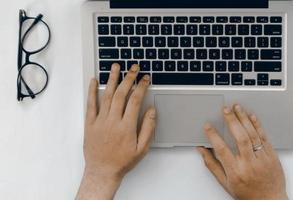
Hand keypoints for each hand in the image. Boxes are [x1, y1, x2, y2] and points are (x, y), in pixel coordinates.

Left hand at [76, 64, 155, 199]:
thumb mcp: (142, 148)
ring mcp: (100, 121)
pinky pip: (90, 105)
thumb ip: (148, 128)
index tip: (145, 79)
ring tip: (115, 67)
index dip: (141, 87)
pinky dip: (92, 92)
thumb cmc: (122, 161)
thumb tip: (151, 110)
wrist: (102, 171)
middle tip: (133, 68)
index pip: (135, 100)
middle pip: (121, 94)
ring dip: (112, 79)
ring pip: (106, 96)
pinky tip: (94, 81)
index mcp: (127, 126)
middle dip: (129, 78)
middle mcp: (113, 121)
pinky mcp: (90, 124)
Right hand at [197, 104, 287, 199]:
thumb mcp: (225, 183)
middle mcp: (249, 164)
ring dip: (244, 119)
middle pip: (240, 138)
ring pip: (253, 135)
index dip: (213, 136)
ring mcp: (262, 159)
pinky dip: (258, 125)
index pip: (222, 150)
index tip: (208, 126)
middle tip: (225, 110)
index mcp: (235, 172)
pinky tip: (252, 117)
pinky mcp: (272, 156)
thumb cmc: (247, 194)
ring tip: (237, 108)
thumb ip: (212, 165)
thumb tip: (202, 150)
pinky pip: (264, 137)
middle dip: (232, 121)